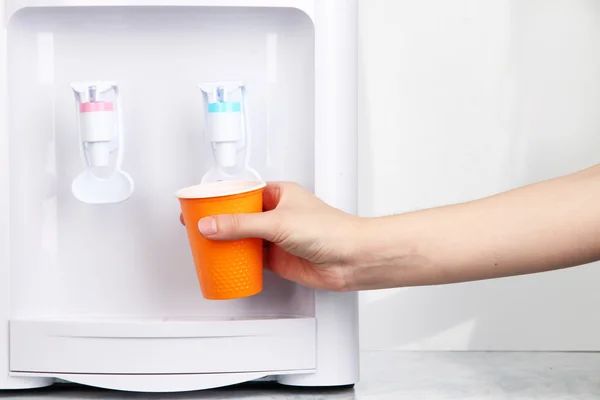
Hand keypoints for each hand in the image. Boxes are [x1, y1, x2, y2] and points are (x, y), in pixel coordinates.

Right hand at [181, 182, 361, 290]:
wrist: (350, 259)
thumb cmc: (329, 230)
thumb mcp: (277, 222)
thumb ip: (241, 225)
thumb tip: (210, 225)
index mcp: (278, 193)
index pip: (241, 193)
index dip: (219, 198)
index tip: (199, 204)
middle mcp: (276, 213)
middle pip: (238, 216)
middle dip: (218, 222)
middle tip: (195, 227)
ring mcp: (277, 237)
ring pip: (243, 238)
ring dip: (226, 242)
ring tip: (204, 245)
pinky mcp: (279, 258)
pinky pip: (251, 258)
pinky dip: (237, 260)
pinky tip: (225, 263)